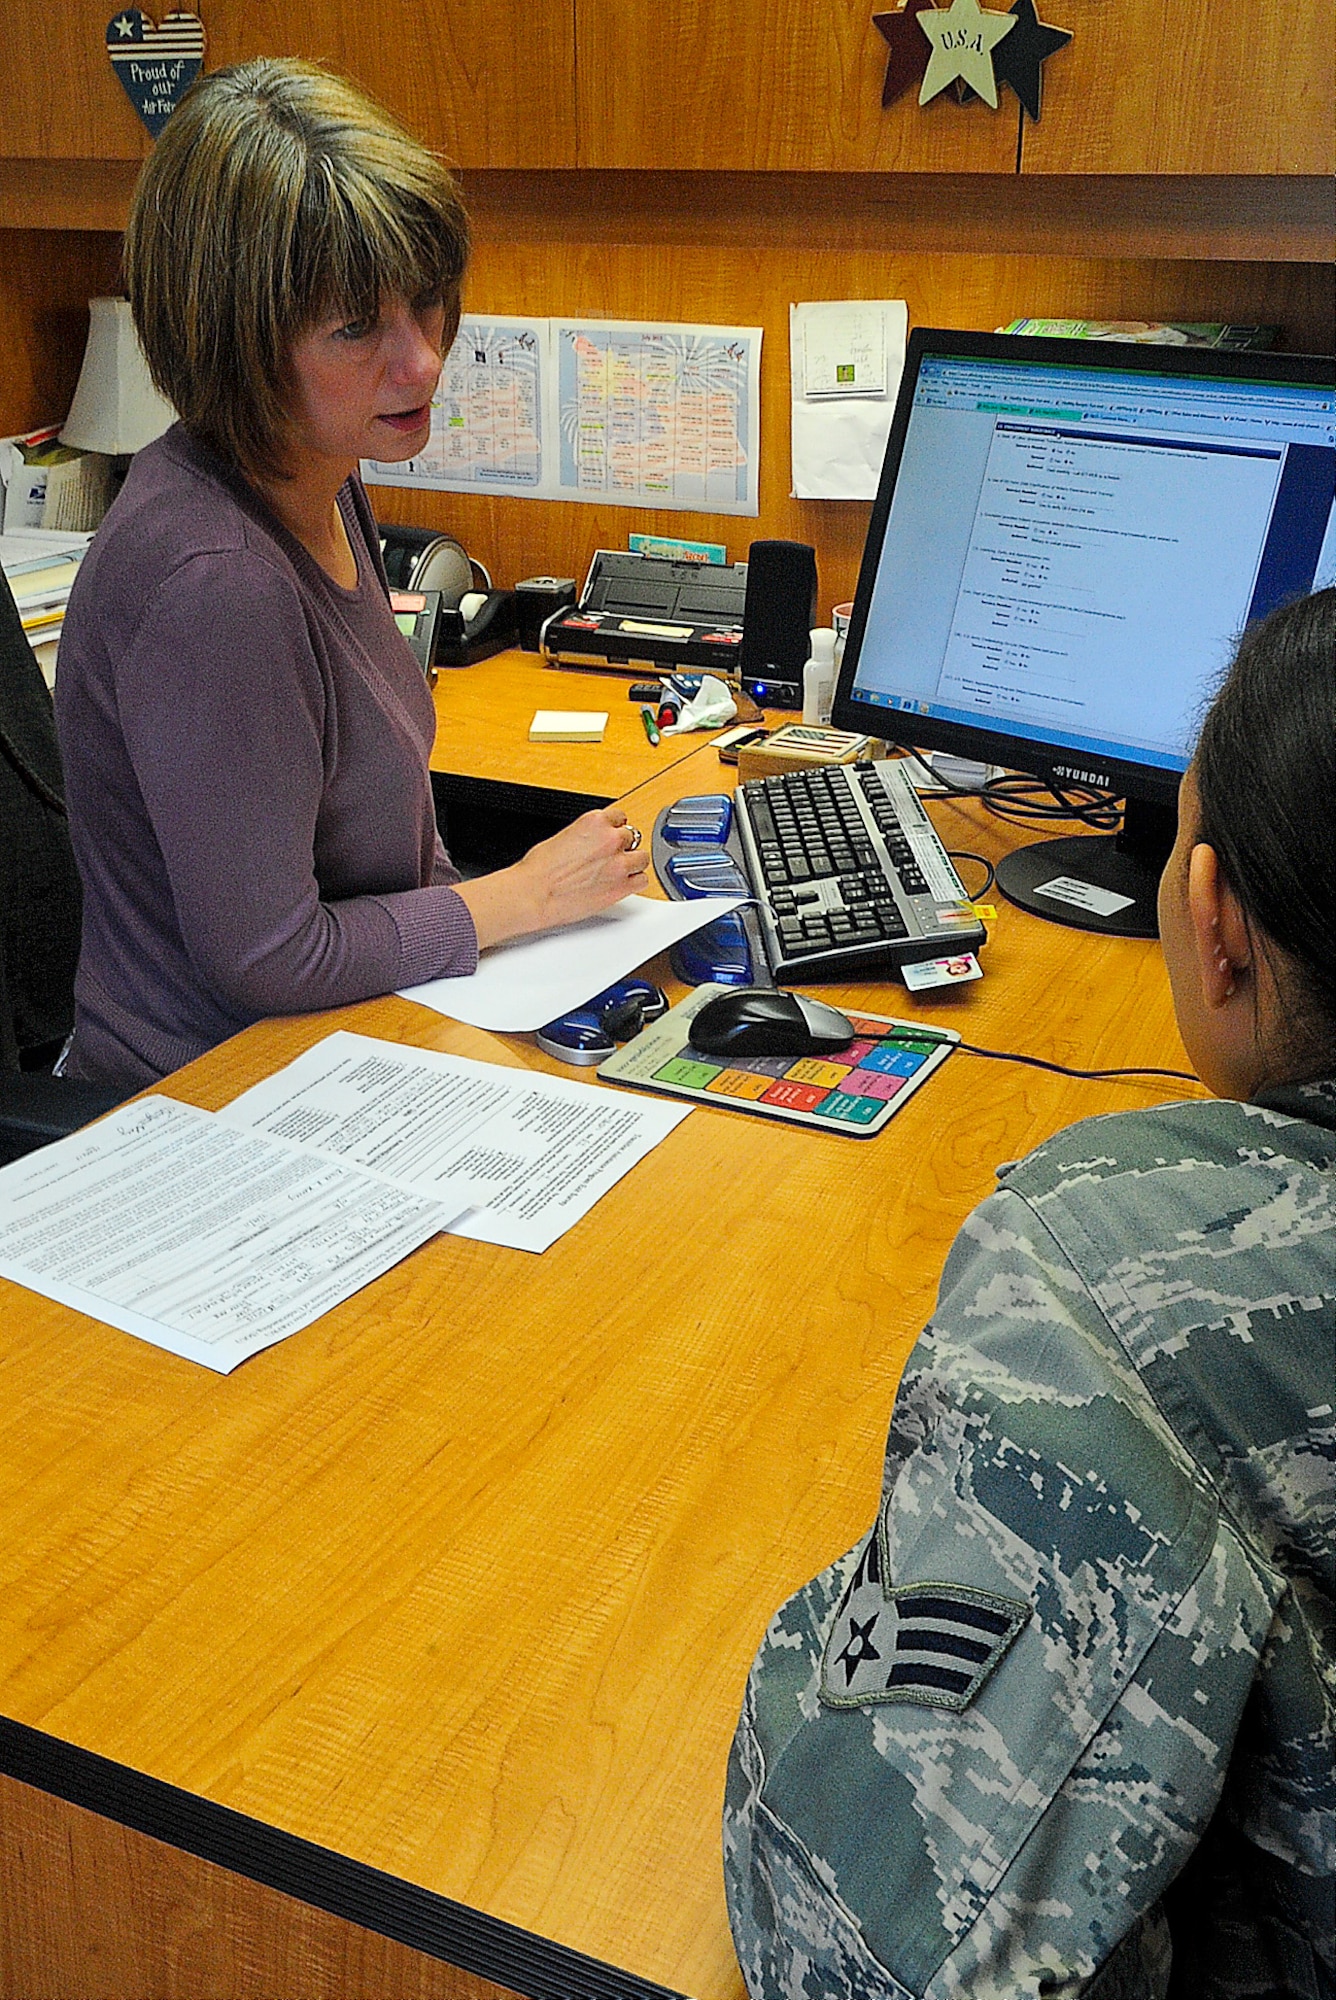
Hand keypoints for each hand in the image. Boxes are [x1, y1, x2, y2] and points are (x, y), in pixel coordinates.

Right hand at [455, 807, 648, 951]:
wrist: (534, 894)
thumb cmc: (539, 869)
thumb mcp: (563, 836)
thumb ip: (586, 837)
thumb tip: (592, 842)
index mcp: (594, 822)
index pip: (620, 817)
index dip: (615, 829)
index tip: (611, 836)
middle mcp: (610, 839)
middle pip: (632, 837)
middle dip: (623, 847)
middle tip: (610, 857)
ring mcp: (619, 864)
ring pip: (642, 858)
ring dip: (632, 864)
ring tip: (618, 871)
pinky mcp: (621, 887)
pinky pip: (642, 881)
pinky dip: (634, 883)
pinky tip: (623, 884)